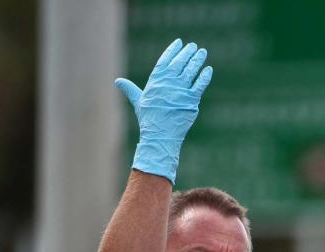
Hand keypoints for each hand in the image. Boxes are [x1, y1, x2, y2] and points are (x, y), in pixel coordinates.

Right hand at [115, 38, 212, 181]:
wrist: (160, 136)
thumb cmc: (148, 119)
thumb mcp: (138, 101)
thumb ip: (130, 89)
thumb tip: (117, 81)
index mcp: (155, 81)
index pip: (165, 60)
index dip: (172, 50)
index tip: (179, 42)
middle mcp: (168, 83)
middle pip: (179, 63)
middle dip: (187, 52)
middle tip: (193, 46)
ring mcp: (180, 91)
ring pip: (191, 71)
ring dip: (197, 60)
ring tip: (202, 52)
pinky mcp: (191, 100)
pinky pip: (200, 85)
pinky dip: (204, 76)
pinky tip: (208, 69)